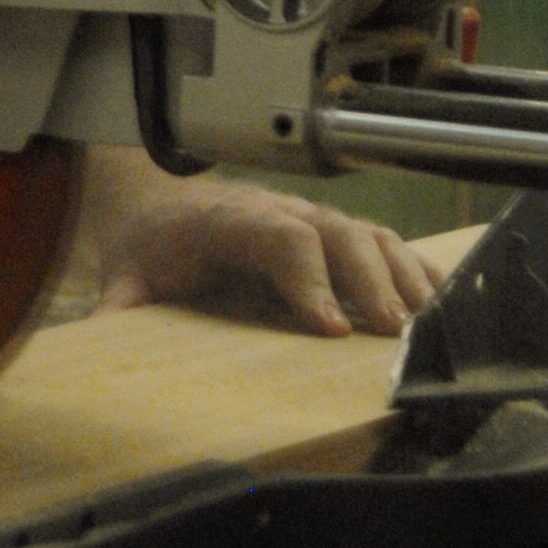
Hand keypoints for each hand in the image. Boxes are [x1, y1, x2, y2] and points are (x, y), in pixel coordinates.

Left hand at [83, 160, 439, 337]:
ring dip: (403, 278)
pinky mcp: (334, 232)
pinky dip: (417, 270)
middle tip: (394, 333)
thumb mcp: (124, 276)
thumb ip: (118, 311)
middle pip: (339, 235)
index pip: (279, 240)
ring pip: (370, 236)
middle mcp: (280, 212)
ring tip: (429, 325)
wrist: (160, 200)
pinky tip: (447, 303)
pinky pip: (385, 244)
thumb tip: (100, 347)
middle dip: (370, 283)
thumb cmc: (151, 243)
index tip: (332, 327)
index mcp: (229, 221)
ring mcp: (314, 218)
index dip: (310, 280)